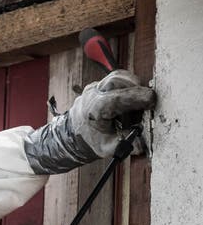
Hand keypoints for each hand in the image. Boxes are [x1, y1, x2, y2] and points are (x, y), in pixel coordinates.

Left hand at [24, 69, 155, 174]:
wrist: (73, 136)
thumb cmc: (90, 142)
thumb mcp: (107, 148)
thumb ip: (125, 144)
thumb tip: (142, 143)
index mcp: (94, 109)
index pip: (118, 98)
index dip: (137, 97)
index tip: (152, 100)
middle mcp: (93, 95)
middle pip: (117, 79)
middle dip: (136, 87)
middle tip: (148, 100)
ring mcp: (94, 88)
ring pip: (117, 76)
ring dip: (132, 84)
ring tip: (139, 100)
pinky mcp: (98, 86)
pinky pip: (115, 79)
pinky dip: (126, 86)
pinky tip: (130, 99)